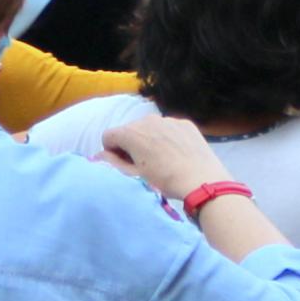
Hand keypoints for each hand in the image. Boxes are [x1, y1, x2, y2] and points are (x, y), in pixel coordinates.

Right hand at [98, 114, 226, 204]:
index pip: (108, 136)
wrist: (201, 180)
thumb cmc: (165, 181)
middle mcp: (147, 120)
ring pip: (150, 128)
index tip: (125, 164)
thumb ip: (112, 163)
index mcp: (131, 133)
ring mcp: (168, 120)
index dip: (113, 152)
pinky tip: (177, 154)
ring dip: (150, 140)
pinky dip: (168, 138)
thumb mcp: (134, 175)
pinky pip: (168, 128)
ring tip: (163, 160)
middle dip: (131, 145)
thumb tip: (98, 156)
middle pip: (129, 130)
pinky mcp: (184, 123)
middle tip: (143, 165)